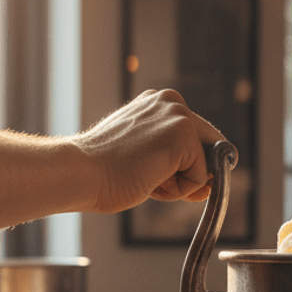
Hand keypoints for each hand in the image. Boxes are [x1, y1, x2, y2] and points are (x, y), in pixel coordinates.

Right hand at [74, 89, 223, 213]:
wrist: (81, 173)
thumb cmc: (103, 172)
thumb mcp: (144, 158)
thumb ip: (175, 163)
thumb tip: (209, 184)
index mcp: (158, 102)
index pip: (194, 141)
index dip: (184, 168)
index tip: (155, 175)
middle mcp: (172, 101)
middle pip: (207, 151)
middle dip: (186, 175)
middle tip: (148, 178)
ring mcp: (179, 115)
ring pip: (204, 167)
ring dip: (178, 184)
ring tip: (143, 176)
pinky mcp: (184, 133)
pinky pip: (201, 179)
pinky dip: (178, 191)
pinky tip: (149, 180)